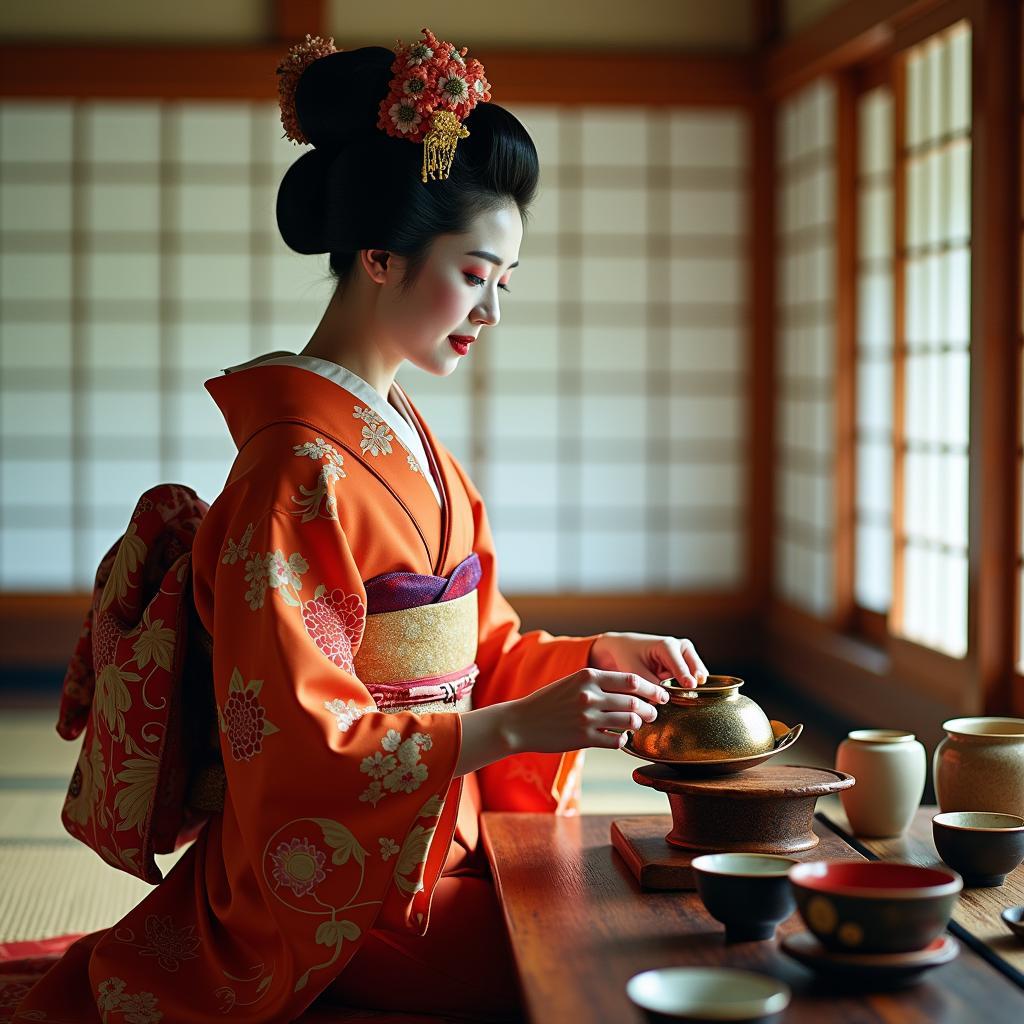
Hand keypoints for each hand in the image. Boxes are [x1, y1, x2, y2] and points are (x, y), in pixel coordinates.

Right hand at [503, 668, 670, 753]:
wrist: (521, 722)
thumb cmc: (548, 701)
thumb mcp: (572, 682)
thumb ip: (598, 683)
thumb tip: (629, 689)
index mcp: (588, 676)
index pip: (630, 680)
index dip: (651, 688)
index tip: (660, 693)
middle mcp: (589, 695)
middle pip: (634, 701)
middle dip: (649, 708)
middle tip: (654, 713)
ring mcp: (587, 718)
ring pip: (629, 721)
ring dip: (638, 724)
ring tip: (638, 724)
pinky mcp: (584, 738)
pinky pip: (616, 740)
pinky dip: (623, 740)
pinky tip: (620, 738)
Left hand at [588, 631, 707, 688]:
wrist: (624, 647)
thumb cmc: (627, 656)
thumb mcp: (634, 671)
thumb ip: (650, 685)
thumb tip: (664, 699)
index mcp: (667, 645)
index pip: (679, 664)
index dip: (685, 676)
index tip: (691, 686)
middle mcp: (680, 647)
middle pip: (696, 667)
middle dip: (696, 680)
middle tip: (694, 693)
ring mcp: (685, 655)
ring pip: (698, 674)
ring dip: (692, 684)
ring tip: (685, 694)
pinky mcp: (685, 664)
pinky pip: (694, 678)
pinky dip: (689, 686)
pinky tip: (683, 692)